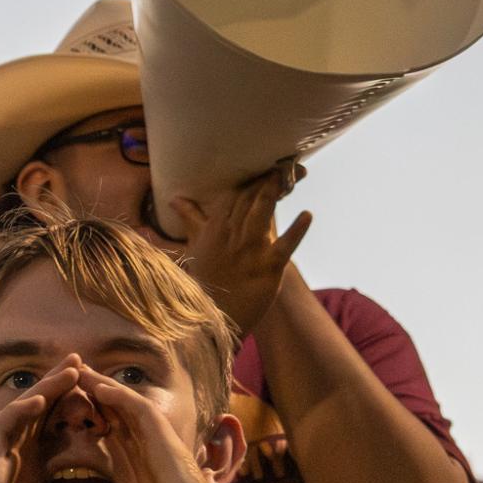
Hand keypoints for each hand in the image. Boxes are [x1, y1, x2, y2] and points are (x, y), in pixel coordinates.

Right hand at [0, 359, 132, 482]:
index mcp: (30, 479)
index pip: (56, 436)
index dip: (77, 418)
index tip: (106, 404)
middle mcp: (14, 464)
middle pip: (41, 416)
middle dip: (62, 390)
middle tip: (87, 366)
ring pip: (23, 413)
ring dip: (46, 388)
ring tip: (71, 367)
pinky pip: (0, 429)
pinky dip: (19, 411)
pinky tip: (41, 398)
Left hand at [72, 365, 257, 482]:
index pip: (120, 449)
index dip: (99, 431)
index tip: (71, 421)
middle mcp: (157, 464)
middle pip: (123, 423)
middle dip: (99, 403)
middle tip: (70, 384)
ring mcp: (165, 454)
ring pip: (131, 412)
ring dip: (105, 391)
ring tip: (78, 373)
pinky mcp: (171, 449)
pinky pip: (142, 413)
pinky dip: (121, 397)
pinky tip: (97, 385)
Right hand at [172, 169, 311, 337]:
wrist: (211, 318)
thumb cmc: (204, 281)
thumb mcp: (194, 245)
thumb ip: (191, 218)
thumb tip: (175, 198)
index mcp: (215, 227)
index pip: (235, 194)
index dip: (252, 179)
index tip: (265, 165)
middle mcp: (232, 234)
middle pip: (251, 198)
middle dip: (267, 180)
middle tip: (284, 164)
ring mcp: (251, 250)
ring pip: (263, 212)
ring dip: (275, 192)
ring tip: (289, 175)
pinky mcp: (269, 268)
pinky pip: (286, 245)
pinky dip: (298, 230)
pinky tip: (307, 215)